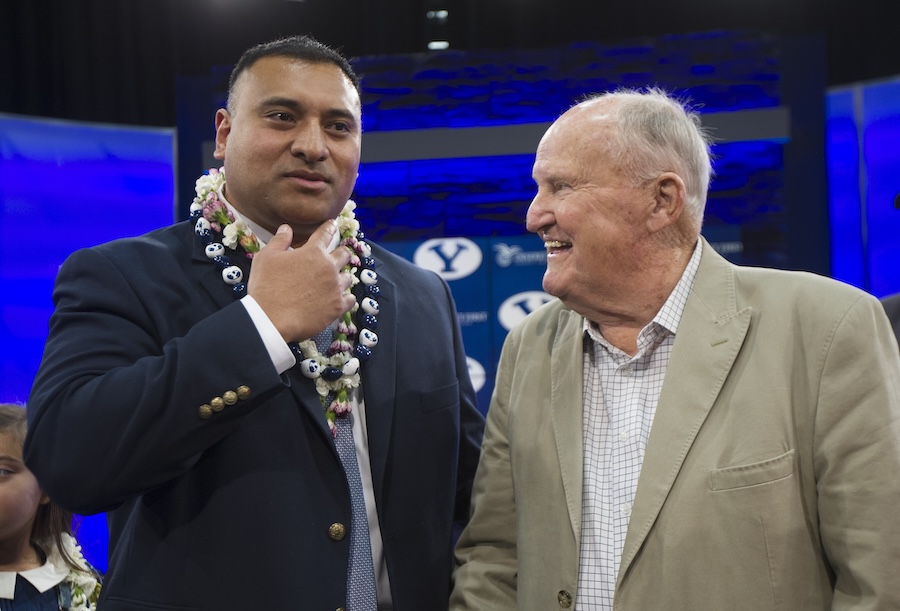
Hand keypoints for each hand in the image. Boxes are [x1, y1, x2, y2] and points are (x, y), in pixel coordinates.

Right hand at [247, 221, 355, 342]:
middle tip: (336, 255)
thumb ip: (279, 241)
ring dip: (342, 276)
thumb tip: (287, 228)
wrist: (271, 319)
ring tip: (335, 280)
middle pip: (344, 254)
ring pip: (348, 277)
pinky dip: (345, 297)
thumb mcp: (266, 258)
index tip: (333, 224)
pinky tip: (340, 298)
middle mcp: (329, 267)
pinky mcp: (338, 307)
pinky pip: (350, 299)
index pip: (326, 233)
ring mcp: (336, 288)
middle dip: (341, 252)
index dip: (330, 227)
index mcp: (313, 252)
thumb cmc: (266, 286)